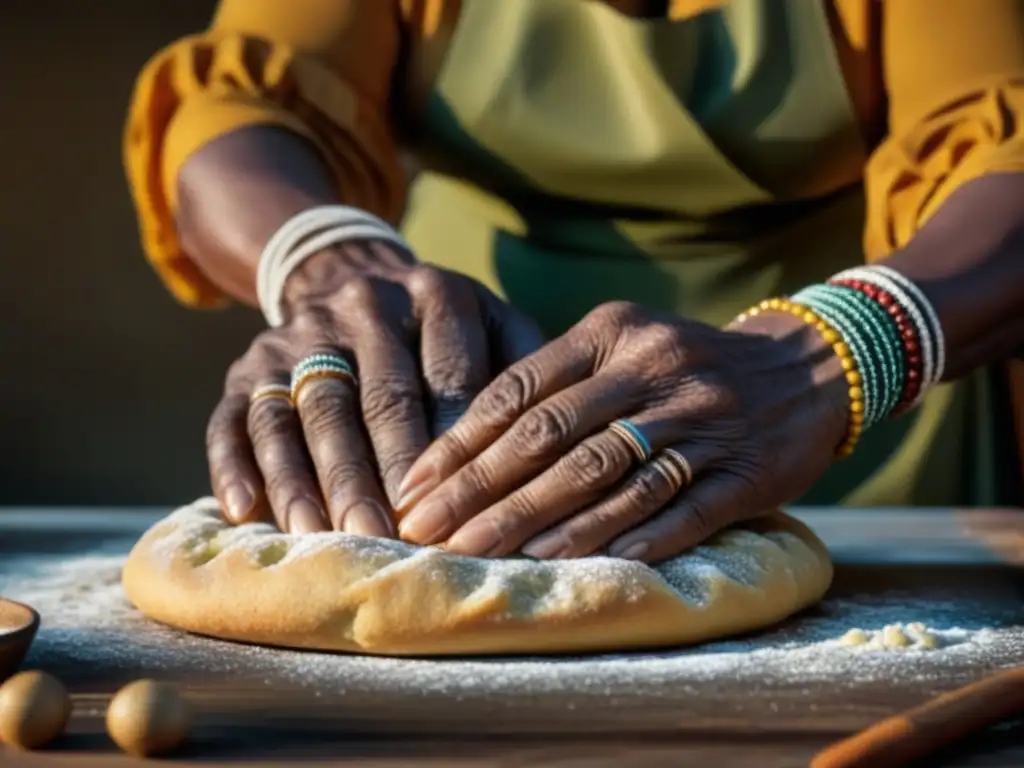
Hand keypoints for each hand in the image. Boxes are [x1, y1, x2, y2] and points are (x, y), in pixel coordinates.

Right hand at [206, 241, 544, 534]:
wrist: (349, 277)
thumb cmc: (443, 331)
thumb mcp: (495, 327)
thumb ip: (525, 375)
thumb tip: (553, 452)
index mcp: (435, 294)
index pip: (446, 374)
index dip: (451, 443)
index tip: (461, 507)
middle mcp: (362, 308)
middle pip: (373, 397)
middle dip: (381, 473)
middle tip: (393, 538)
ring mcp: (297, 337)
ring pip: (301, 411)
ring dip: (312, 479)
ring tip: (326, 540)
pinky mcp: (246, 369)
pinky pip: (233, 417)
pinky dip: (233, 465)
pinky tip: (246, 511)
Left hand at [393, 301, 849, 561]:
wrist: (807, 368)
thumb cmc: (685, 364)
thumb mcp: (622, 344)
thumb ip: (557, 382)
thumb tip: (465, 446)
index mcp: (612, 332)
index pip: (519, 390)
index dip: (461, 443)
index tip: (414, 487)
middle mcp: (654, 368)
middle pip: (552, 437)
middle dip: (482, 491)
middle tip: (427, 534)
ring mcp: (703, 419)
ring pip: (607, 476)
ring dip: (539, 522)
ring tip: (484, 557)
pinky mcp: (746, 471)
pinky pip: (679, 509)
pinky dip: (627, 539)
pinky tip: (577, 565)